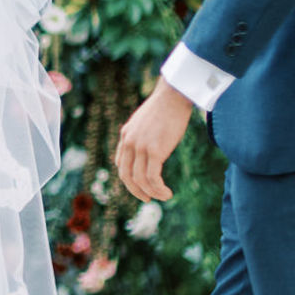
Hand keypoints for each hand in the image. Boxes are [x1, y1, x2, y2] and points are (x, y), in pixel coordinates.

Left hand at [115, 80, 193, 202]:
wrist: (173, 96)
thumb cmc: (165, 107)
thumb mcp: (146, 121)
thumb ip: (143, 134)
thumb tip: (150, 144)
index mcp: (126, 135)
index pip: (121, 163)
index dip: (129, 179)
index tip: (141, 186)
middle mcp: (129, 142)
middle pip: (126, 176)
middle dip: (136, 191)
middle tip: (147, 198)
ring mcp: (140, 147)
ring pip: (140, 179)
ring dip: (151, 192)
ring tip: (163, 197)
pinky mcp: (155, 150)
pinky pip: (152, 177)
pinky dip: (158, 189)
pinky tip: (167, 193)